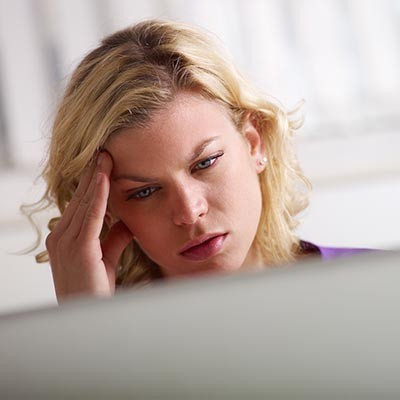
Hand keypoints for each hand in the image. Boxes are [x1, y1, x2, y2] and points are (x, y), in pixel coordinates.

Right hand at [45, 151, 132, 301]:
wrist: (89, 319)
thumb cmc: (94, 290)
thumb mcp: (106, 259)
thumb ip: (114, 239)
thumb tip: (126, 223)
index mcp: (65, 238)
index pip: (81, 203)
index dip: (93, 182)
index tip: (103, 163)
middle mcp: (61, 236)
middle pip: (81, 198)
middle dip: (93, 173)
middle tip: (103, 150)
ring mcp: (67, 242)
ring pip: (85, 202)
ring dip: (95, 177)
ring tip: (104, 155)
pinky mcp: (79, 249)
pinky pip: (91, 216)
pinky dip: (98, 195)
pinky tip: (104, 177)